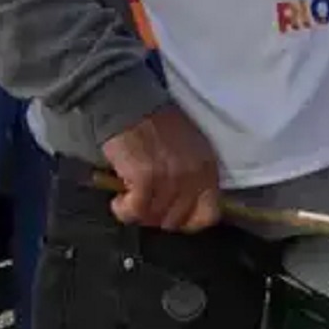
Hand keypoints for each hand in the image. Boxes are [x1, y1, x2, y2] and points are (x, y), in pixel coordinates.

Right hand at [100, 105, 221, 231]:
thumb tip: (183, 207)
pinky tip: (119, 199)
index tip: (172, 218)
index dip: (188, 222)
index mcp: (207, 169)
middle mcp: (193, 176)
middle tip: (144, 205)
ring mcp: (171, 179)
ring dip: (139, 213)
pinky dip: (123, 210)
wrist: (132, 106)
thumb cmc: (158, 125)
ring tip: (130, 198)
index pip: (209, 214)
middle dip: (158, 218)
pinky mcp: (146, 179)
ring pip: (154, 218)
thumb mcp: (191, 149)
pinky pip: (135, 211)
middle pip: (177, 219)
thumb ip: (193, 177)